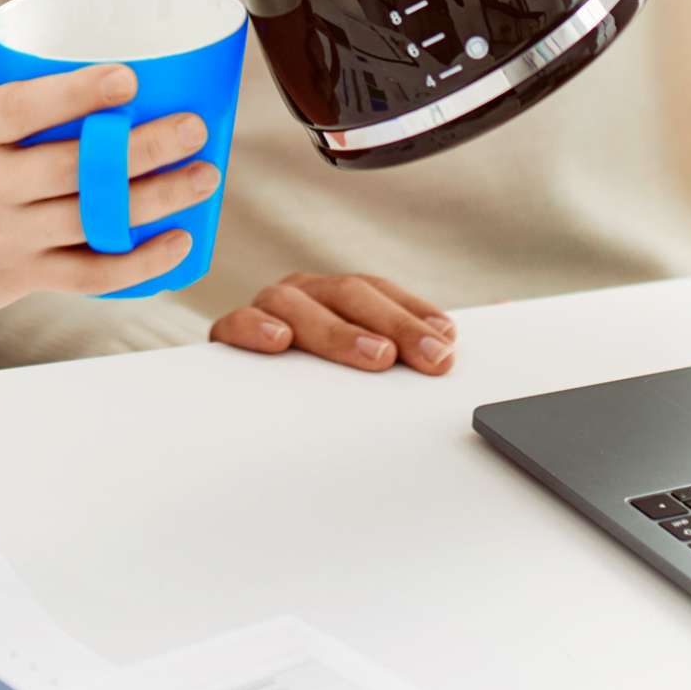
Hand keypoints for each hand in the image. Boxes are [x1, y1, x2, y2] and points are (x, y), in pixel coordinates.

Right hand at [0, 64, 218, 320]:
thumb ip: (27, 118)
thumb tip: (130, 92)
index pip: (23, 108)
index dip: (78, 93)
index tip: (128, 79)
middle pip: (74, 168)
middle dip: (143, 148)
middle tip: (194, 128)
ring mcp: (2, 236)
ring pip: (93, 219)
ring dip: (157, 199)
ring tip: (204, 176)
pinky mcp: (18, 278)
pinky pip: (90, 274)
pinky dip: (140, 261)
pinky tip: (179, 241)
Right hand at [209, 273, 456, 374]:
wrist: (242, 398)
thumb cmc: (315, 375)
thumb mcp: (365, 357)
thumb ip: (406, 347)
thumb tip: (461, 339)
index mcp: (335, 293)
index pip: (378, 292)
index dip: (414, 314)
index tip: (445, 345)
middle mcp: (304, 293)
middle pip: (349, 294)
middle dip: (395, 325)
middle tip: (425, 355)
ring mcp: (266, 309)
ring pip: (298, 304)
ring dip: (340, 331)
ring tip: (375, 356)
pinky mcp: (229, 334)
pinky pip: (236, 322)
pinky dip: (257, 328)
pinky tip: (281, 341)